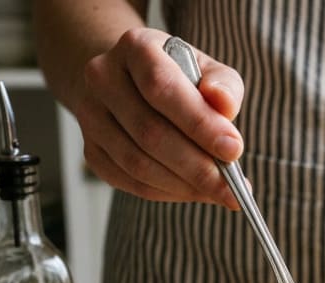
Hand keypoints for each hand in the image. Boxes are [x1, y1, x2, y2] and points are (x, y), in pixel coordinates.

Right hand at [74, 28, 245, 207]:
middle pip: (149, 132)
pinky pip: (129, 181)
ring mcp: (91, 117)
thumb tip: (225, 106)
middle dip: (196, 166)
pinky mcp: (92, 150)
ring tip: (217, 192)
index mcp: (135, 48)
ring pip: (136, 163)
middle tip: (230, 187)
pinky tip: (192, 191)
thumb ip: (224, 86)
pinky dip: (166, 192)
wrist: (130, 81)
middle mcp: (103, 79)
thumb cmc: (177, 76)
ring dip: (182, 185)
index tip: (233, 150)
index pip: (162, 87)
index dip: (199, 123)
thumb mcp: (206, 68)